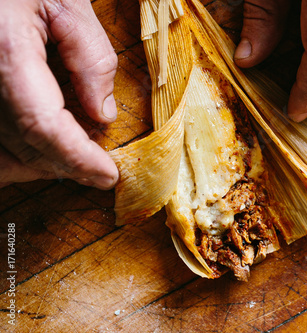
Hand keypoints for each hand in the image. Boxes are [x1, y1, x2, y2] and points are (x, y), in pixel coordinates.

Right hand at [0, 0, 118, 188]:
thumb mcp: (67, 3)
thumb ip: (90, 57)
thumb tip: (103, 114)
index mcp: (5, 53)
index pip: (42, 126)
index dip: (77, 158)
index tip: (107, 175)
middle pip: (23, 143)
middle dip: (66, 164)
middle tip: (100, 170)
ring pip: (0, 153)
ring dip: (40, 166)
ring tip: (76, 163)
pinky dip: (11, 158)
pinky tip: (37, 159)